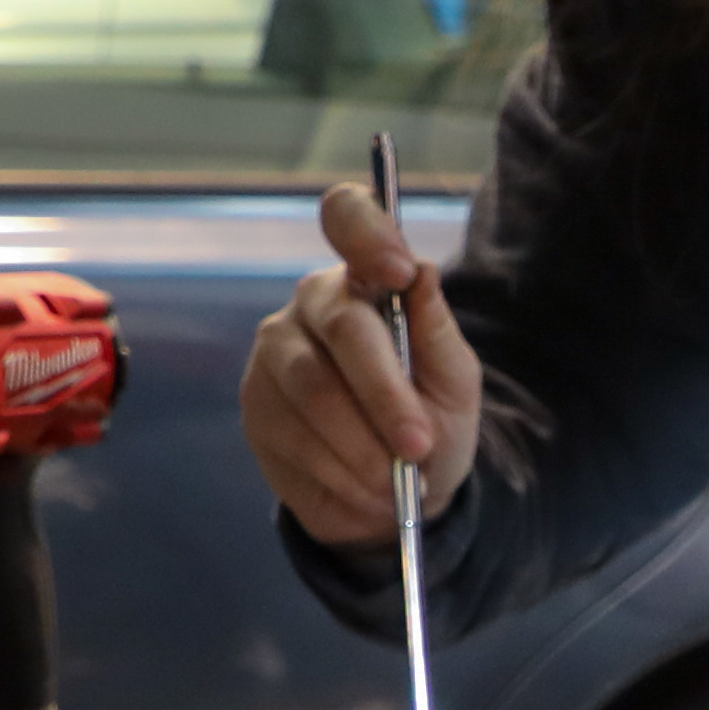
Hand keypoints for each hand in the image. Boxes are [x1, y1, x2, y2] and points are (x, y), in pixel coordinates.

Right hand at [248, 182, 483, 546]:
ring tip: (395, 480)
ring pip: (314, 392)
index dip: (369, 235)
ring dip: (363, 445)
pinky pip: (293, 436)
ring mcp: (274, 352)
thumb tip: (423, 272)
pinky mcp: (255, 404)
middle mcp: (312, 303)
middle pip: (344, 329)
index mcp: (365, 276)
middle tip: (418, 446)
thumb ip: (436, 330)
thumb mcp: (453, 381)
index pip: (348, 217)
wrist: (394, 492)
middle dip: (386, 396)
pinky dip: (337, 470)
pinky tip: (362, 487)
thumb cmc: (430, 422)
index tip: (401, 272)